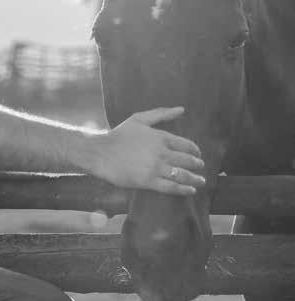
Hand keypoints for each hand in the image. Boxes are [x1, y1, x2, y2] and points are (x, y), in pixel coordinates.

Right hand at [90, 107, 204, 194]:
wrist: (99, 152)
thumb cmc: (118, 135)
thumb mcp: (139, 119)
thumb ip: (161, 114)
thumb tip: (182, 109)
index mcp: (160, 137)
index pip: (186, 145)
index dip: (195, 151)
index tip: (198, 155)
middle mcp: (161, 152)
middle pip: (187, 160)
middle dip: (197, 165)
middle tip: (201, 168)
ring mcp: (155, 168)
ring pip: (182, 175)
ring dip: (195, 179)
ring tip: (200, 181)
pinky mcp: (148, 181)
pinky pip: (171, 187)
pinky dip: (184, 190)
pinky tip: (190, 191)